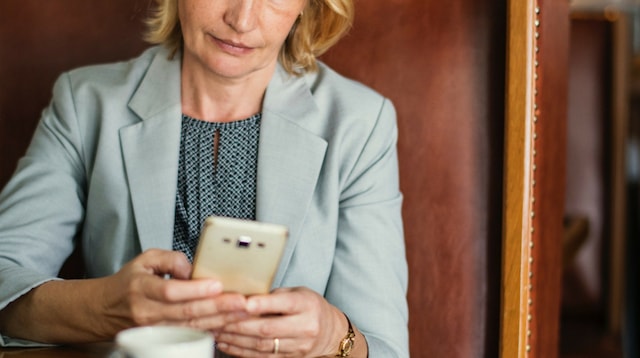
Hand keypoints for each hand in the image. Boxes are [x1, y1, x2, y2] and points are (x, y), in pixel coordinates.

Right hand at [98, 249, 248, 334]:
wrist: (104, 310)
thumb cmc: (128, 282)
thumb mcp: (144, 259)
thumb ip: (170, 258)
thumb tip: (192, 268)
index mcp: (142, 288)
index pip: (170, 291)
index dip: (194, 290)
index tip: (216, 285)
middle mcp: (147, 312)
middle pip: (186, 312)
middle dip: (217, 307)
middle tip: (240, 302)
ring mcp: (154, 329)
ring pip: (191, 326)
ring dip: (219, 320)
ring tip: (241, 312)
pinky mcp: (162, 338)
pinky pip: (189, 334)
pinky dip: (210, 329)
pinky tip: (227, 324)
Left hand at [214, 287, 344, 356]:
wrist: (330, 332)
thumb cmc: (309, 306)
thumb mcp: (298, 293)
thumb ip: (274, 295)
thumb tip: (243, 296)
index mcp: (307, 304)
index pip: (284, 304)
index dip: (264, 304)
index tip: (245, 303)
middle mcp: (305, 326)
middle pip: (269, 328)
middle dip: (241, 325)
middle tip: (220, 319)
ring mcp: (299, 346)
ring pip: (263, 345)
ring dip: (237, 340)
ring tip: (218, 332)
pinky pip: (263, 357)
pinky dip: (242, 351)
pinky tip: (228, 344)